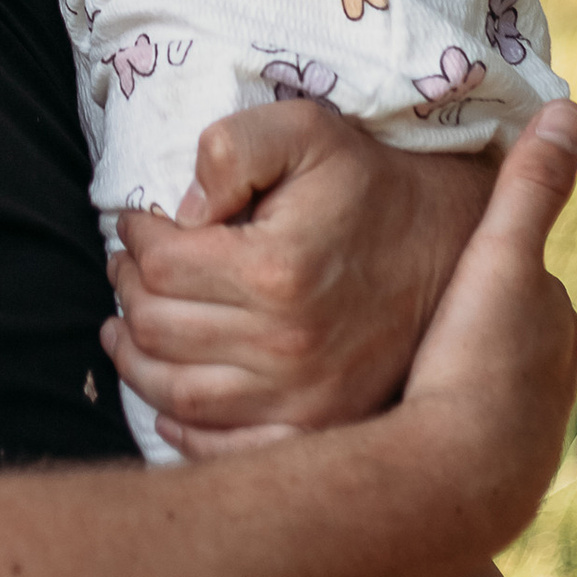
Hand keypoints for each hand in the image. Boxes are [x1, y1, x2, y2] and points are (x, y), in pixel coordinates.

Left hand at [104, 101, 497, 453]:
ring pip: (176, 393)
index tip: (137, 223)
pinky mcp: (319, 426)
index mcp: (276, 270)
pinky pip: (224, 447)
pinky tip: (165, 399)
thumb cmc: (368, 181)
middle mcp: (287, 345)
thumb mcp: (306, 129)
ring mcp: (304, 398)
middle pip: (158, 329)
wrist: (450, 244)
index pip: (160, 265)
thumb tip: (181, 211)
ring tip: (127, 326)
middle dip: (128, 293)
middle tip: (128, 269)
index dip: (135, 238)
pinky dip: (182, 429)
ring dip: (136, 359)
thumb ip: (232, 147)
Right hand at [397, 104, 576, 547]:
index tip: (435, 247)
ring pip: (466, 387)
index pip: (519, 278)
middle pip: (494, 334)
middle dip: (455, 318)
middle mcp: (547, 390)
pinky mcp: (475, 487)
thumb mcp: (500, 256)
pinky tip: (367, 417)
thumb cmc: (481, 357)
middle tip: (391, 299)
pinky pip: (441, 437)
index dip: (478, 257)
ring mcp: (514, 442)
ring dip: (432, 374)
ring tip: (370, 361)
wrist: (458, 479)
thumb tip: (570, 108)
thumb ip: (530, 186)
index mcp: (554, 330)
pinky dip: (413, 420)